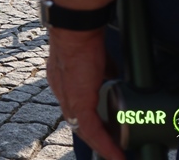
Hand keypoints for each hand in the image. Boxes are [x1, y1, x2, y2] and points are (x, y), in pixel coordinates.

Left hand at [47, 27, 124, 159]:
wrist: (76, 31)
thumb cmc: (85, 38)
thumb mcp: (98, 62)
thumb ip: (104, 74)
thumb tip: (116, 79)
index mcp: (63, 84)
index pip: (76, 109)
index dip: (89, 122)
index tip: (104, 131)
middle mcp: (62, 94)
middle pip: (78, 124)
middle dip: (96, 140)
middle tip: (113, 151)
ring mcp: (68, 99)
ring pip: (84, 130)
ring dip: (101, 145)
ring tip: (116, 156)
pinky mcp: (78, 102)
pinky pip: (91, 130)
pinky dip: (105, 144)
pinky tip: (116, 155)